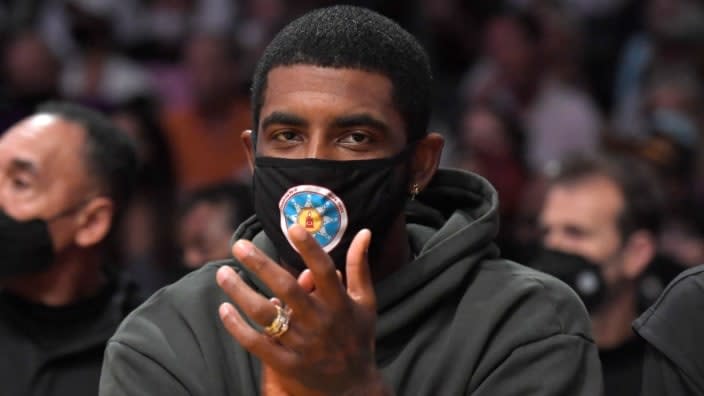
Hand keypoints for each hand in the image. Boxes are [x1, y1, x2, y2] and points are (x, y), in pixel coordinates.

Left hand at [216, 225, 391, 395]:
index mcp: (340, 304)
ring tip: (222, 273)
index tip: (292, 226)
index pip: (324, 270)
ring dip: (241, 292)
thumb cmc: (359, 339)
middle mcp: (320, 322)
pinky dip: (238, 328)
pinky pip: (257, 344)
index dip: (309, 248)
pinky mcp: (287, 365)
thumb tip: (364, 232)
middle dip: (260, 264)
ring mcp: (302, 345)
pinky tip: (224, 310)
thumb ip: (360, 267)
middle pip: (286, 288)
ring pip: (266, 315)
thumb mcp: (366, 302)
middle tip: (238, 245)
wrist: (354, 390)